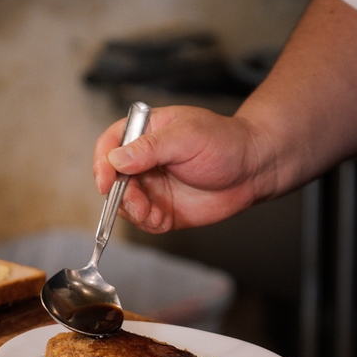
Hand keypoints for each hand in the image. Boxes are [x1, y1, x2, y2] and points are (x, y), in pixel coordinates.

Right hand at [92, 106, 270, 233]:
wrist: (253, 169)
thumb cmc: (224, 143)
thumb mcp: (187, 136)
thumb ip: (150, 147)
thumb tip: (116, 159)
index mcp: (145, 133)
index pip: (109, 145)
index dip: (102, 163)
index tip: (105, 181)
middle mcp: (144, 160)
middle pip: (112, 179)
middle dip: (119, 195)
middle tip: (138, 204)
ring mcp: (153, 186)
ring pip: (125, 203)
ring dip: (133, 212)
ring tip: (153, 213)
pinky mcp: (163, 209)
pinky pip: (144, 221)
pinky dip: (147, 224)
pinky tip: (162, 219)